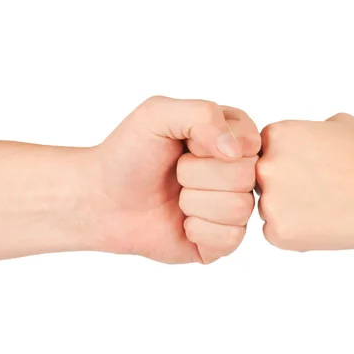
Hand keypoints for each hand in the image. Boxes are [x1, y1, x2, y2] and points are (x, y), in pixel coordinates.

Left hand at [92, 96, 260, 263]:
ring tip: (176, 198)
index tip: (186, 146)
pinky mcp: (223, 240)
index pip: (251, 142)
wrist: (102, 199)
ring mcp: (233, 207)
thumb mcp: (157, 113)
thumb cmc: (129, 153)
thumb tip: (236, 151)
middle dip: (197, 175)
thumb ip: (202, 114)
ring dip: (195, 202)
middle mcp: (239, 172)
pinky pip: (231, 238)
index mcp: (232, 137)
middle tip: (175, 174)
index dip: (211, 147)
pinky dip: (198, 230)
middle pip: (245, 177)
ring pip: (239, 208)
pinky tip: (182, 223)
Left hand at [257, 113, 353, 251]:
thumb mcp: (336, 124)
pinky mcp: (278, 233)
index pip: (264, 152)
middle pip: (261, 181)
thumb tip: (298, 141)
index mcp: (275, 136)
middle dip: (286, 186)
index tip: (314, 168)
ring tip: (327, 206)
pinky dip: (296, 233)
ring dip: (290, 210)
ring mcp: (269, 201)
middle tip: (320, 190)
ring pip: (269, 208)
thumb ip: (306, 131)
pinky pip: (276, 233)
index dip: (290, 163)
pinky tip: (324, 223)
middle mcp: (265, 167)